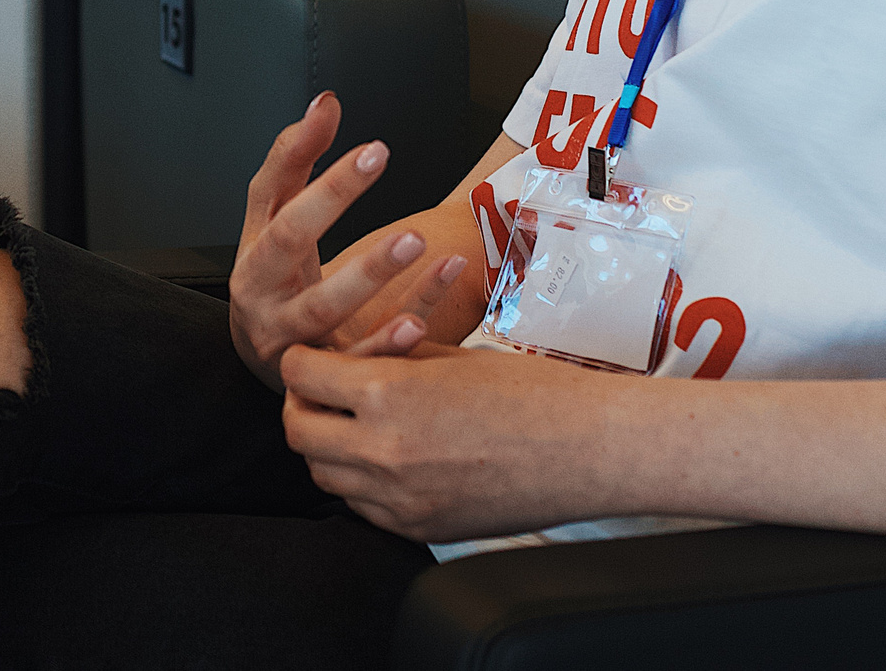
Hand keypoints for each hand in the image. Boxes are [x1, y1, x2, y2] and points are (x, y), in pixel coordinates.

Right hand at [228, 92, 470, 391]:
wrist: (264, 355)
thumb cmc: (276, 275)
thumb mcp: (276, 219)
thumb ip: (299, 161)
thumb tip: (326, 104)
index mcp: (253, 245)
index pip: (271, 191)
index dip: (303, 153)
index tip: (351, 123)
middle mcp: (262, 289)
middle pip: (287, 242)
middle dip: (328, 198)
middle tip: (377, 154)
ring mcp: (287, 335)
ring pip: (321, 307)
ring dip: (367, 273)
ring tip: (414, 239)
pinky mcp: (320, 373)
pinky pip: (358, 356)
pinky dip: (388, 341)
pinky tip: (417, 321)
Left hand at [281, 344, 621, 541]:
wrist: (586, 450)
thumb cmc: (532, 395)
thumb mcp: (451, 358)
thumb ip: (391, 358)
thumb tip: (350, 355)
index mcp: (388, 394)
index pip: (301, 375)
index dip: (302, 361)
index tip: (311, 358)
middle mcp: (382, 451)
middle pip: (299, 431)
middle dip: (303, 405)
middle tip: (322, 392)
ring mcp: (398, 499)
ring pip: (323, 475)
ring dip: (328, 447)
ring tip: (355, 425)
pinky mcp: (417, 529)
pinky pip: (361, 508)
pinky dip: (361, 484)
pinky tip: (388, 460)